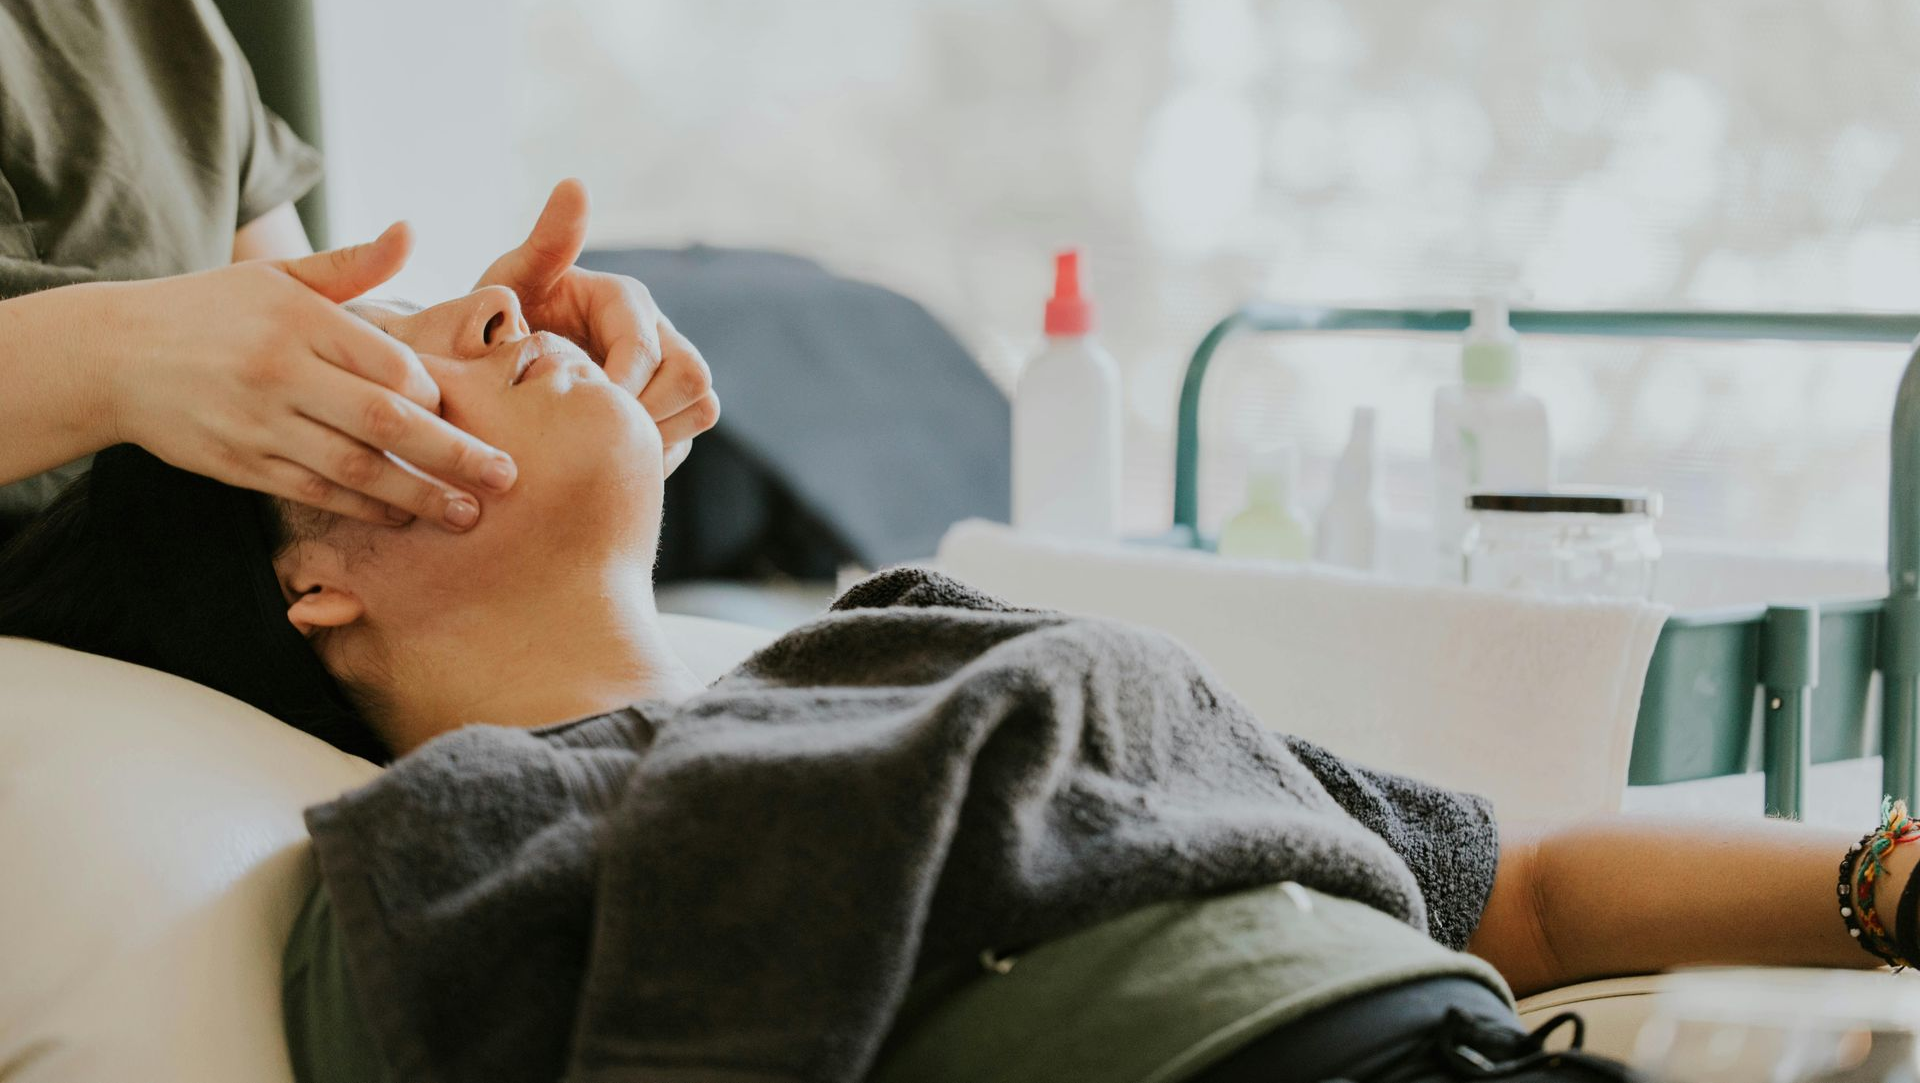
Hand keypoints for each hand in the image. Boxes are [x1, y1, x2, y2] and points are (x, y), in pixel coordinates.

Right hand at [105, 224, 516, 528]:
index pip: (389, 363)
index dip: (435, 392)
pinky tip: (403, 516)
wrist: (111, 355)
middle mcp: (281, 373)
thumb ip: (352, 264)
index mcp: (299, 320)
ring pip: (353, 467)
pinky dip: (363, 507)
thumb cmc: (211, 309)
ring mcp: (259, 423)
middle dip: (453, 453)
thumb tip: (410, 231)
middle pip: (384, 421)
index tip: (466, 409)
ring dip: (417, 495)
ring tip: (466, 513)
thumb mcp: (277, 275)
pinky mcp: (239, 464)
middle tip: (506, 477)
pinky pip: (314, 492)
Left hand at [476, 179, 717, 473]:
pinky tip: (603, 461)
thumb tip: (575, 183)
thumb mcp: (510, 279)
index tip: (575, 413)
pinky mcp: (668, 411)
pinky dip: (652, 455)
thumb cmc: (498, 320)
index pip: (646, 347)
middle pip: (693, 378)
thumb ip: (545, 242)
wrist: (493, 369)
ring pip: (701, 407)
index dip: (617, 386)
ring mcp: (668, 373)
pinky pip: (683, 438)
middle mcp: (659, 332)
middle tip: (592, 438)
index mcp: (626, 299)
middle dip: (647, 413)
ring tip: (598, 450)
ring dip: (656, 434)